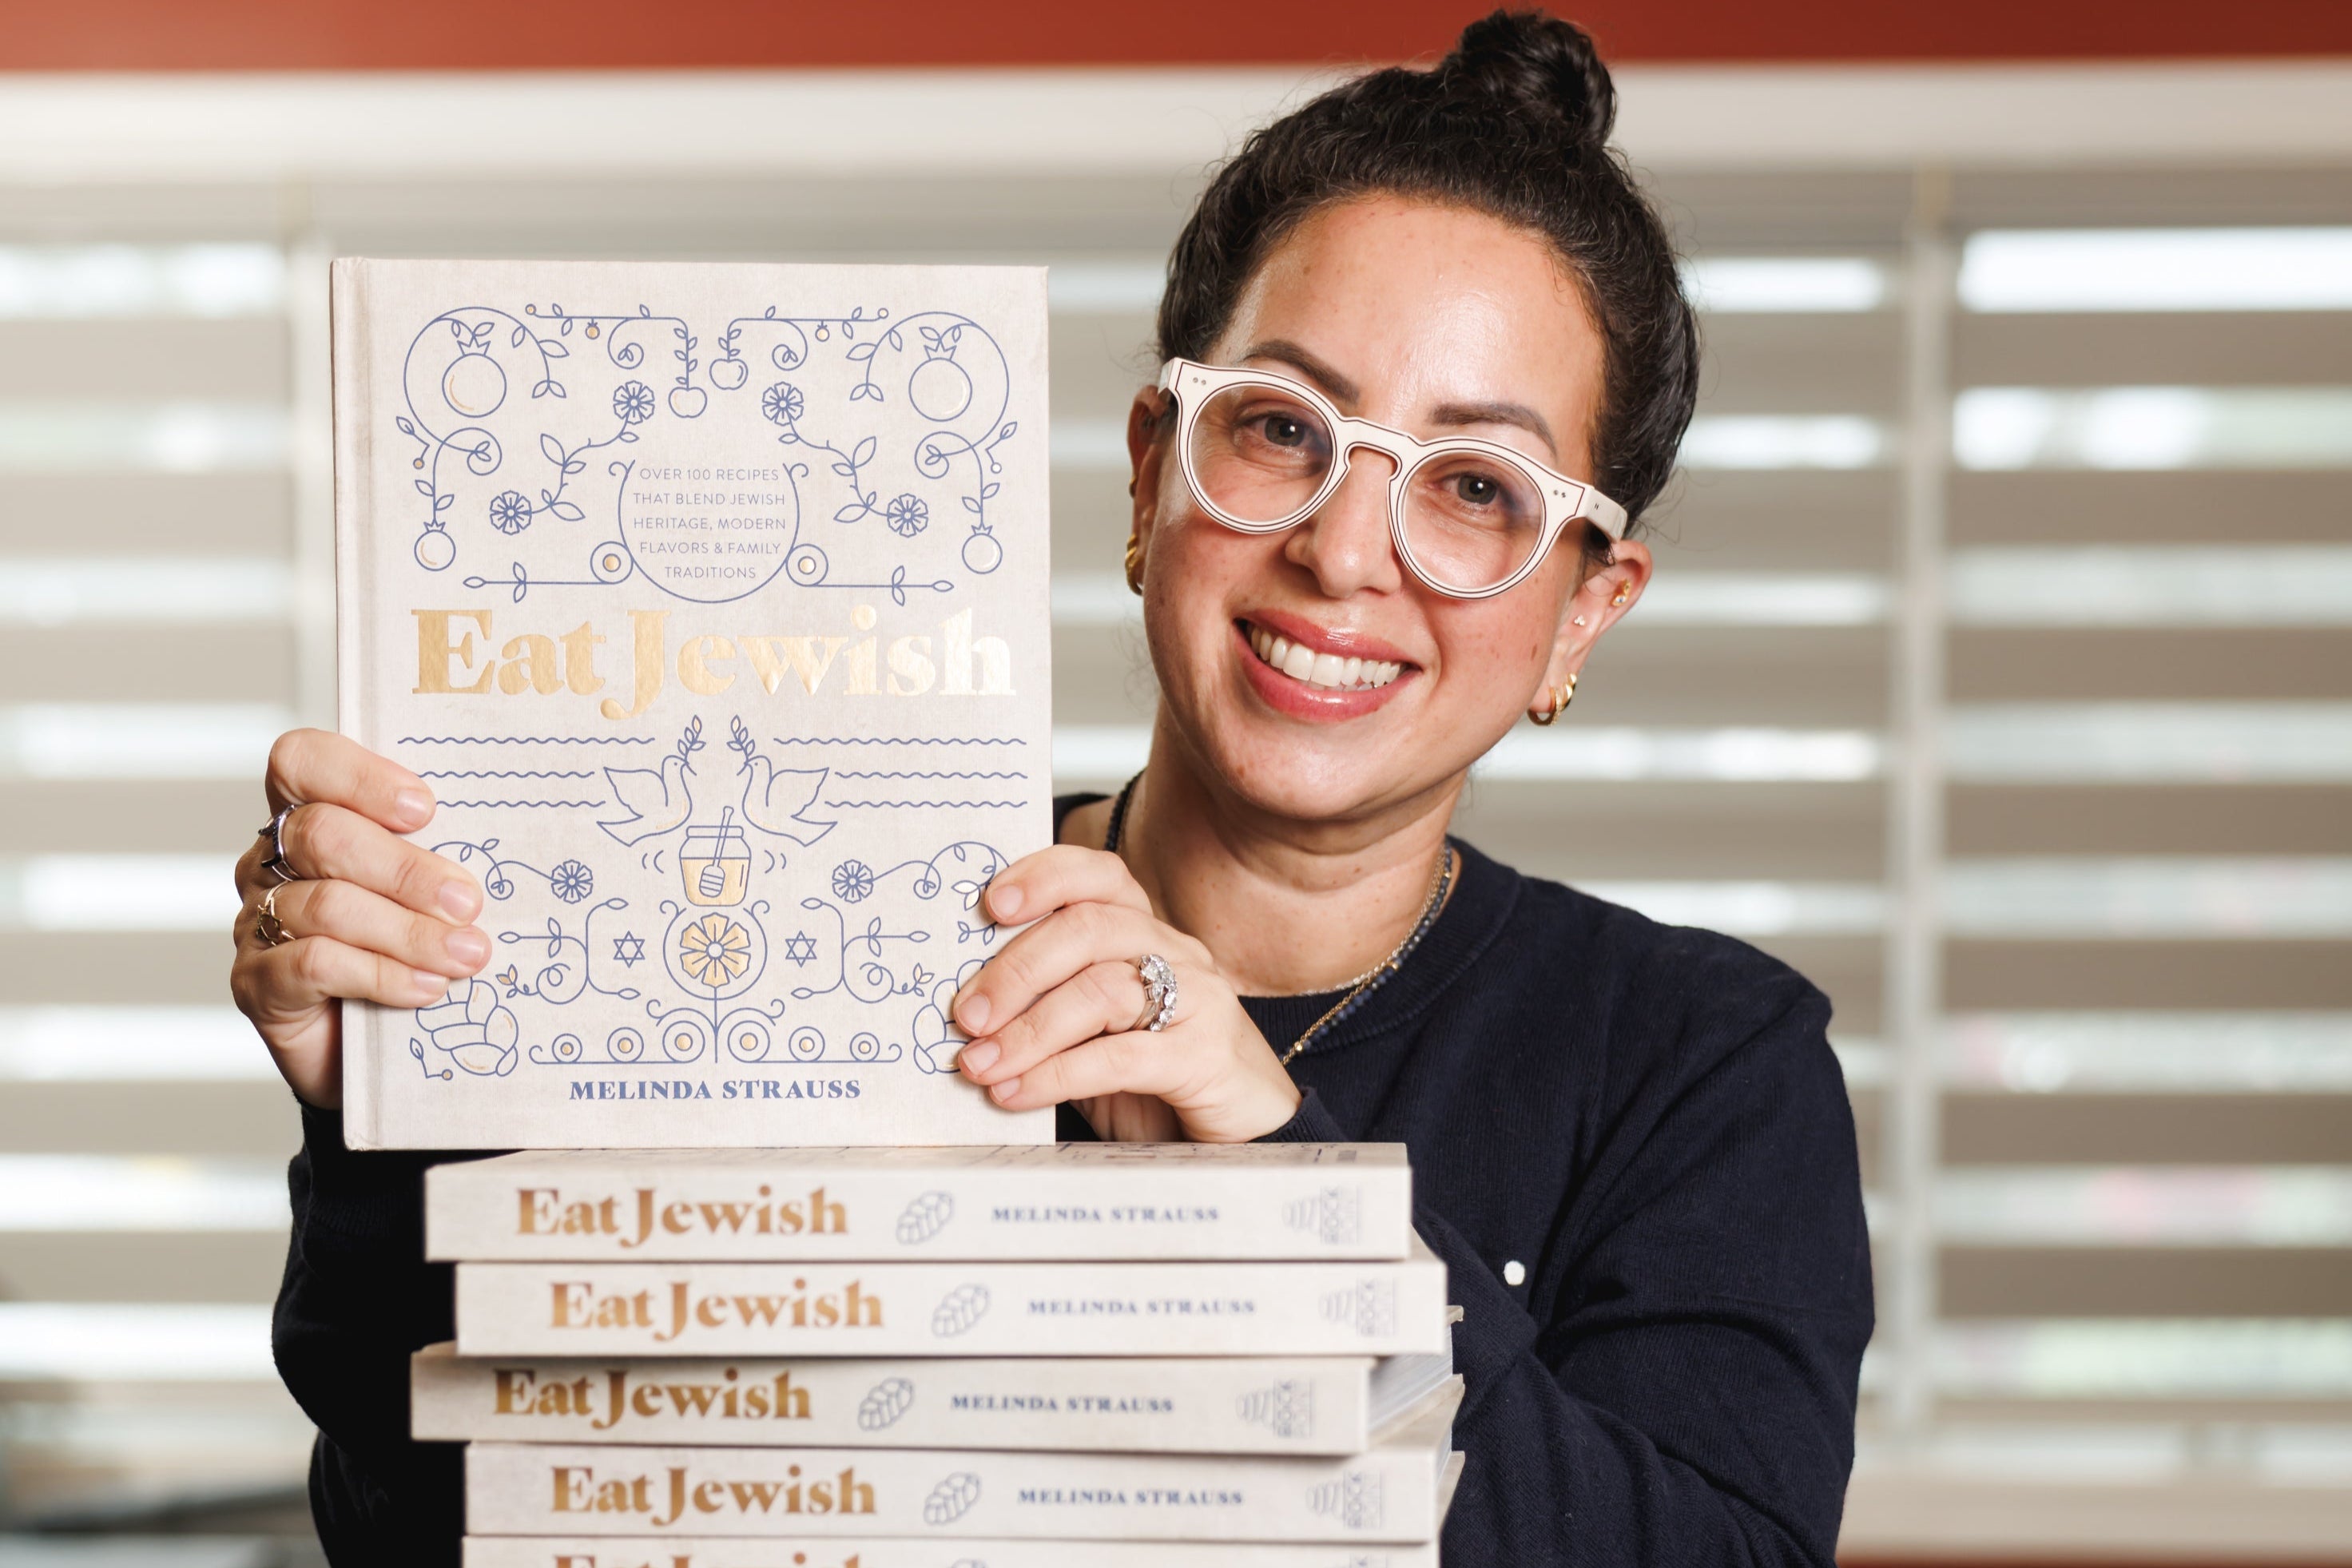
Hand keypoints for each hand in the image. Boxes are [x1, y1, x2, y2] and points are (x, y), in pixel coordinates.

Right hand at [229, 730, 489, 1108]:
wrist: (381, 1050)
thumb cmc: (411, 950)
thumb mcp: (429, 893)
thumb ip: (442, 856)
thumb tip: (508, 836)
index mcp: (309, 817)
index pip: (301, 761)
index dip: (358, 776)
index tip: (424, 809)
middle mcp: (272, 862)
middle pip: (322, 834)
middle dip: (406, 869)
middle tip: (468, 903)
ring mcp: (258, 922)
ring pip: (328, 905)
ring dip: (409, 932)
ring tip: (467, 955)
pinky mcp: (257, 984)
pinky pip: (315, 963)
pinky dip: (381, 974)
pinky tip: (427, 988)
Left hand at [951, 846, 1301, 1142]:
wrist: (1245, 1137)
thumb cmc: (1157, 1083)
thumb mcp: (1093, 1035)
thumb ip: (1047, 1009)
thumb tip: (964, 1010)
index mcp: (1145, 934)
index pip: (1099, 875)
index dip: (1042, 877)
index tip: (987, 903)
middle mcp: (1175, 953)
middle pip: (1089, 928)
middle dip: (1015, 970)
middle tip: (965, 1015)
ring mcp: (1199, 999)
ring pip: (1101, 989)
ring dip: (1027, 1030)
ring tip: (978, 1064)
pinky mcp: (1206, 1055)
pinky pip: (1119, 1057)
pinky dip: (1055, 1075)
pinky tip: (1014, 1094)